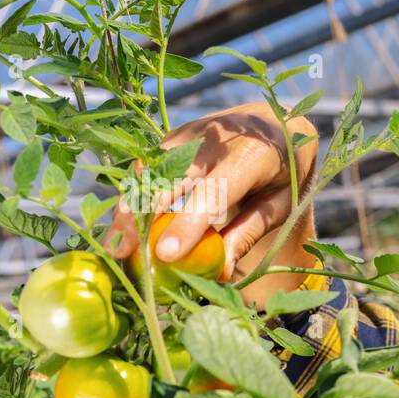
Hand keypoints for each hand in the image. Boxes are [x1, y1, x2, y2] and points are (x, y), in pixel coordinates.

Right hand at [106, 102, 319, 306]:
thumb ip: (248, 233)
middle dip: (142, 216)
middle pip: (170, 178)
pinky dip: (132, 198)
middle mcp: (214, 139)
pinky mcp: (171, 139)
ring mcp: (188, 135)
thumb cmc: (283, 174)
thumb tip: (219, 273)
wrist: (276, 124)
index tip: (166, 254)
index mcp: (252, 153)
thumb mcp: (280, 204)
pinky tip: (122, 228)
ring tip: (115, 246)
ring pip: (148, 172)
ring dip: (128, 208)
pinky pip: (146, 170)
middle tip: (123, 253)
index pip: (214, 192)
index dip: (188, 223)